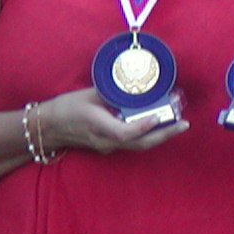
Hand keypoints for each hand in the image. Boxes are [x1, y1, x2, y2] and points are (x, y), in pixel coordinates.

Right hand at [37, 88, 188, 155]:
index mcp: (98, 126)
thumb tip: (136, 86)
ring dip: (160, 134)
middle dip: (165, 134)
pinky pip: (133, 142)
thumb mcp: (88, 94)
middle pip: (140, 143)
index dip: (144, 125)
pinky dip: (148, 134)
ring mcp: (107, 147)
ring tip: (177, 123)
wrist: (49, 128)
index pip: (125, 132)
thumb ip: (113, 93)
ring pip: (139, 144)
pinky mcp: (109, 146)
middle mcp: (105, 141)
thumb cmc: (66, 107)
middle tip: (184, 123)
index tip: (158, 115)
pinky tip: (159, 123)